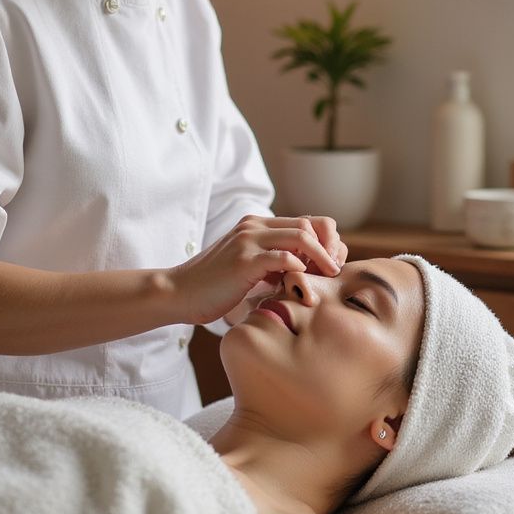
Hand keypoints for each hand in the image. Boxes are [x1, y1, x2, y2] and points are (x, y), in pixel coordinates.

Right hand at [165, 215, 345, 325]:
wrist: (179, 292)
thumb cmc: (215, 287)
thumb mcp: (250, 269)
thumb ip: (274, 264)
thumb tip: (305, 272)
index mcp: (257, 225)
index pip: (307, 221)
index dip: (326, 241)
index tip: (332, 265)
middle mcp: (254, 226)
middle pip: (310, 224)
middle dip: (330, 247)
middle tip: (335, 270)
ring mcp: (248, 240)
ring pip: (301, 235)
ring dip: (322, 256)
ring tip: (329, 275)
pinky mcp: (243, 260)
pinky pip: (282, 257)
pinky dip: (299, 267)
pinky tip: (302, 282)